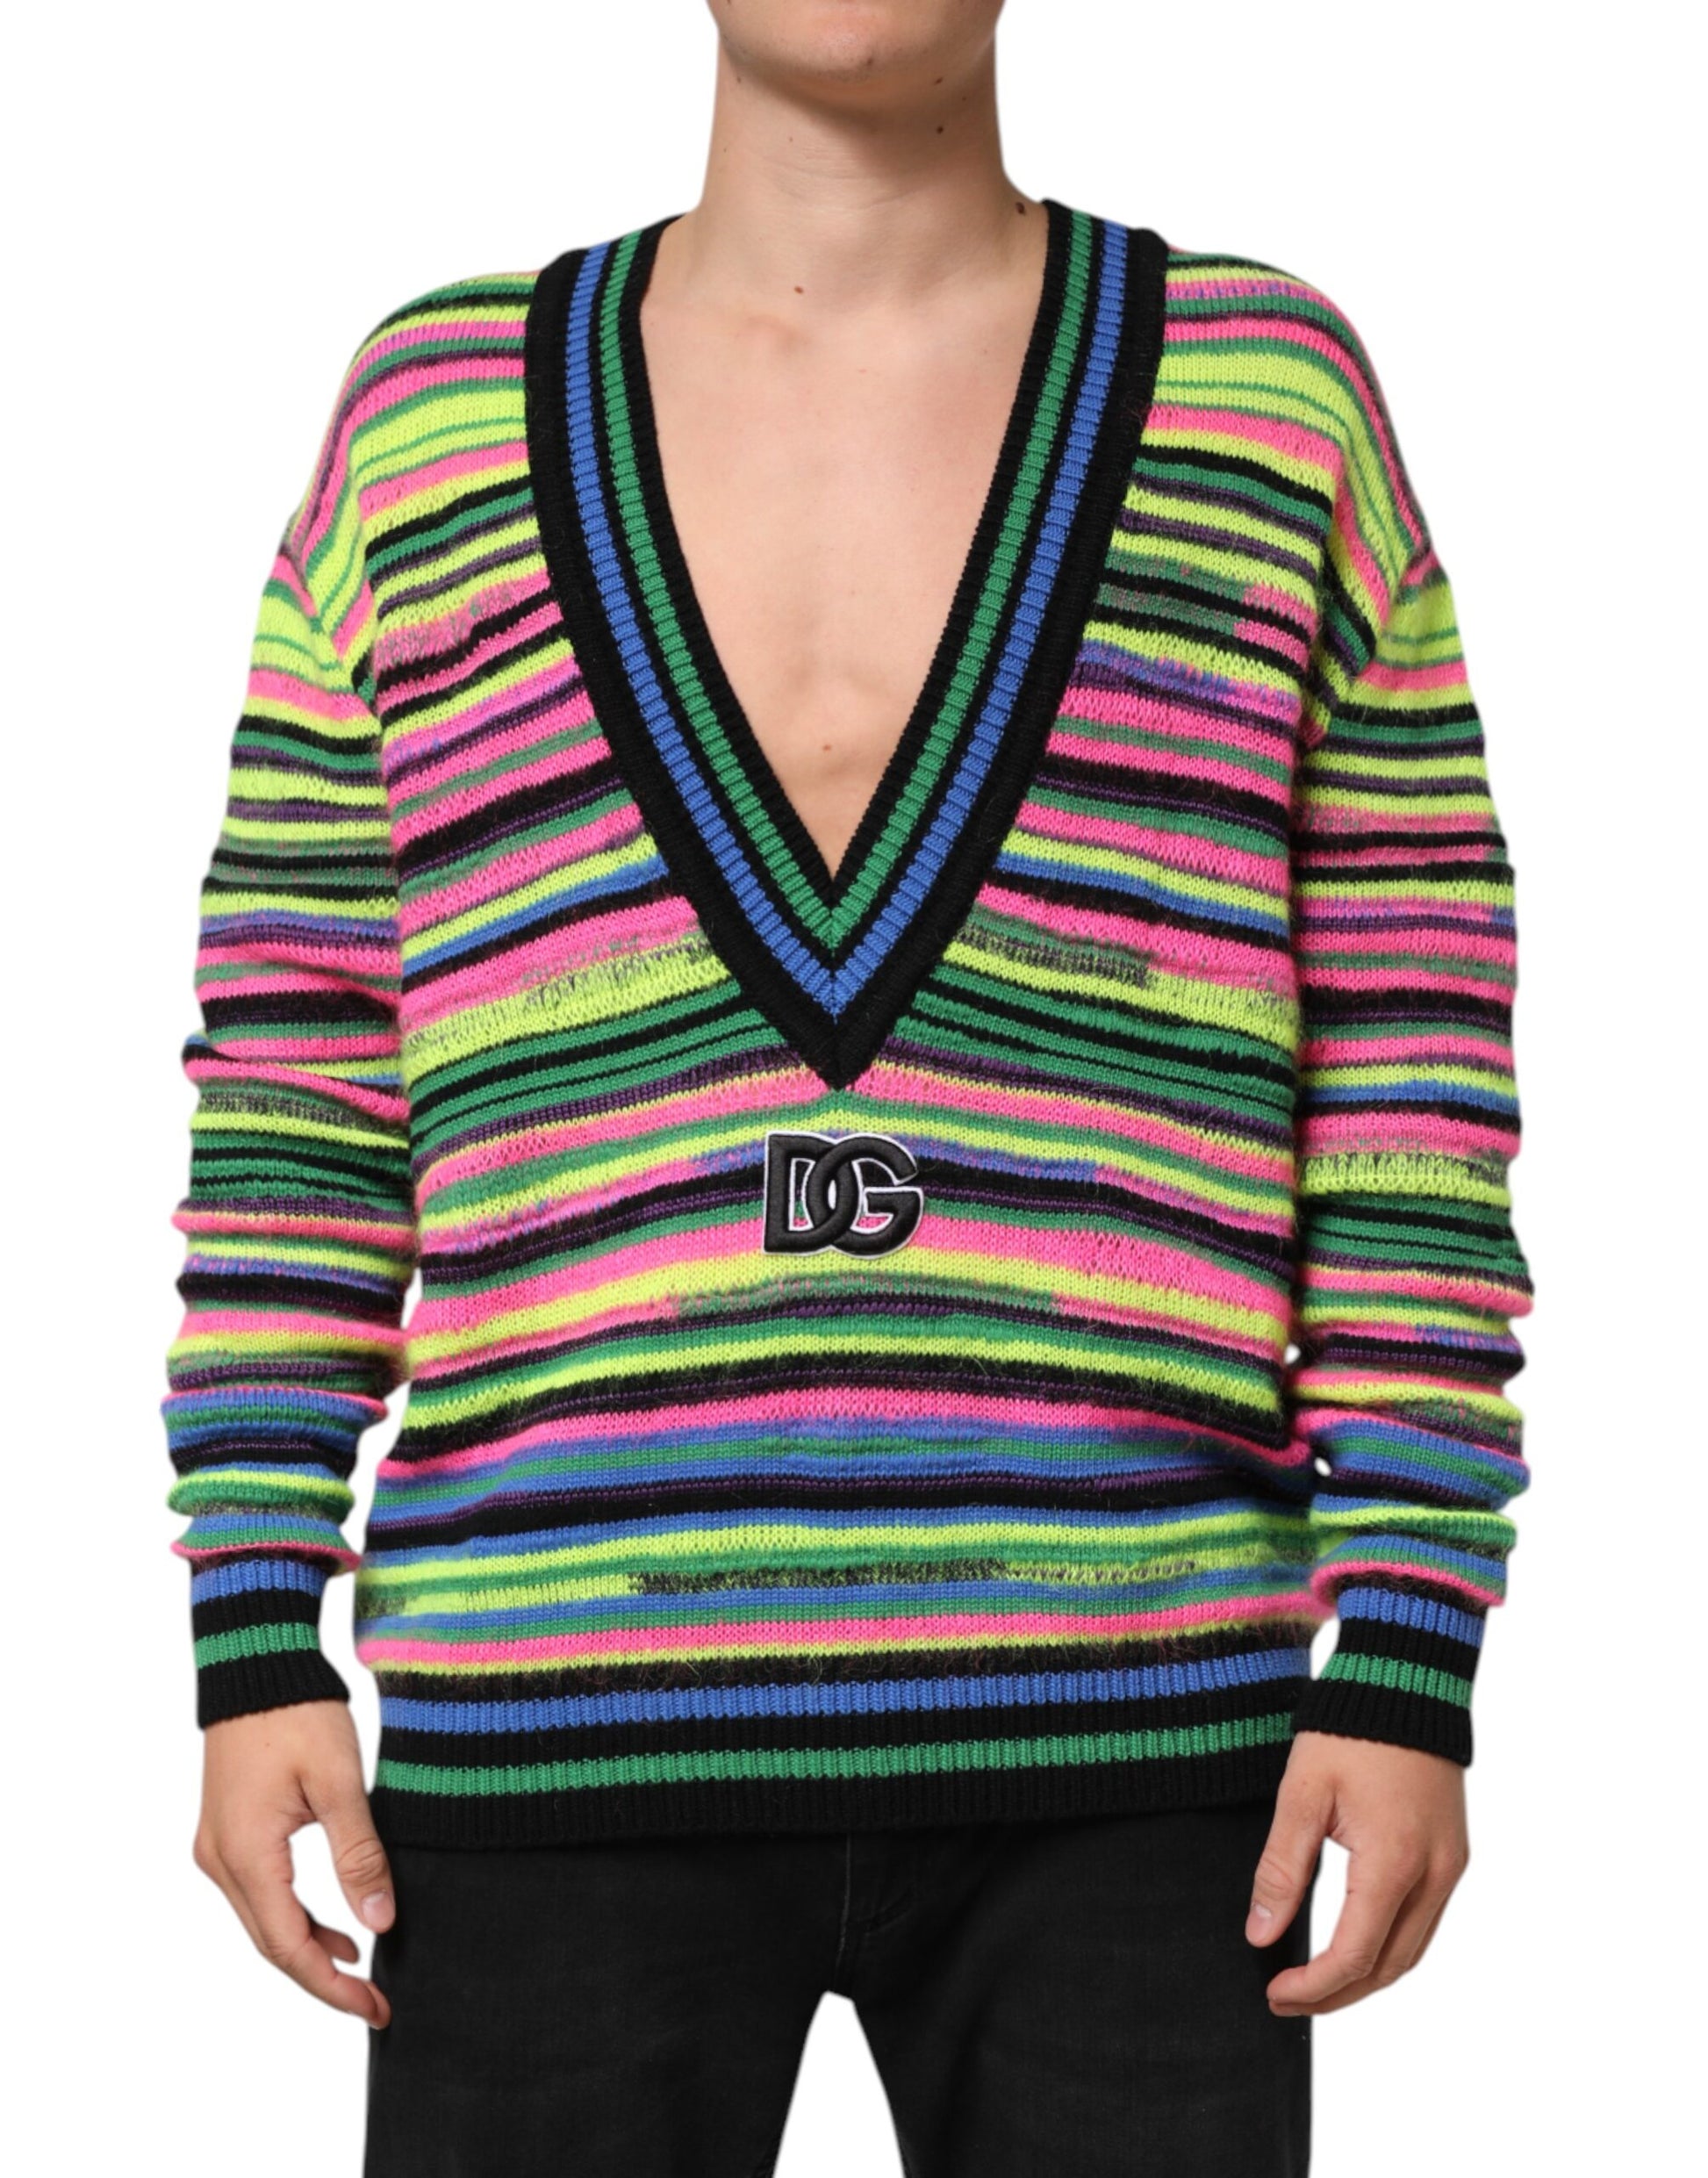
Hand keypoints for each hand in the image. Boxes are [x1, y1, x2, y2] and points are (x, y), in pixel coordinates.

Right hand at [194, 1699, 394, 2024]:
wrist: (255, 1662)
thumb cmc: (297, 1713)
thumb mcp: (339, 1782)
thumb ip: (359, 1855)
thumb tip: (380, 1924)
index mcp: (246, 1854)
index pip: (289, 1946)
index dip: (332, 1986)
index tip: (375, 2008)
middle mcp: (221, 1860)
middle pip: (272, 1943)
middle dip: (324, 1978)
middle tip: (376, 2001)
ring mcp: (219, 1846)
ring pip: (265, 1921)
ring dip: (311, 1948)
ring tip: (363, 1969)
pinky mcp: (228, 1831)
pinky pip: (261, 1893)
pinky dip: (297, 1916)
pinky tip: (335, 1926)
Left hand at [1246, 1729, 1468, 2014]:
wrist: (1407, 1678)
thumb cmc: (1349, 1728)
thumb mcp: (1301, 1794)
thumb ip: (1281, 1869)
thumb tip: (1260, 1935)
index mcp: (1394, 1862)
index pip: (1354, 1955)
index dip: (1313, 1986)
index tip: (1274, 1992)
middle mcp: (1434, 1874)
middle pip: (1389, 1967)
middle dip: (1337, 1994)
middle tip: (1286, 1998)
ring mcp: (1450, 1866)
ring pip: (1412, 1951)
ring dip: (1366, 1976)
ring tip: (1315, 1983)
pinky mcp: (1453, 1853)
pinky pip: (1425, 1921)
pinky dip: (1389, 1946)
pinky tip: (1355, 1943)